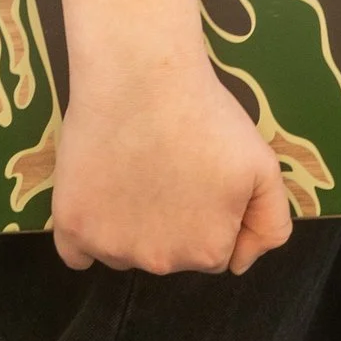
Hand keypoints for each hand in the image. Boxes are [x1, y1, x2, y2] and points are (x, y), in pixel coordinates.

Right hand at [49, 0, 293, 274]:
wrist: (140, 76)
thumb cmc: (205, 116)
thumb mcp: (263, 167)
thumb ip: (270, 225)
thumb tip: (241, 264)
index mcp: (207, 250)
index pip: (212, 251)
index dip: (208, 213)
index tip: (198, 177)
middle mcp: (160, 262)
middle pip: (168, 255)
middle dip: (171, 222)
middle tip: (165, 167)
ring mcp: (111, 247)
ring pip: (124, 252)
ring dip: (128, 226)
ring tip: (133, 169)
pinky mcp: (71, 227)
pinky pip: (77, 253)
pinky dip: (85, 233)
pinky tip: (98, 196)